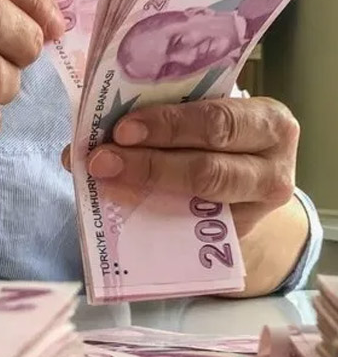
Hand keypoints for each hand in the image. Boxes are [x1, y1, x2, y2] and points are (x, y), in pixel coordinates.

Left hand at [75, 97, 299, 236]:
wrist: (242, 196)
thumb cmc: (211, 145)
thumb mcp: (196, 123)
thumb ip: (155, 121)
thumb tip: (83, 140)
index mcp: (266, 120)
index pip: (217, 119)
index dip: (169, 124)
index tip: (122, 129)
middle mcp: (273, 163)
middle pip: (209, 164)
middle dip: (149, 160)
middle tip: (102, 159)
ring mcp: (259, 207)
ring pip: (203, 196)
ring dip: (146, 186)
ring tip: (105, 180)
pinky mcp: (238, 237)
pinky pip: (192, 231)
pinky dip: (150, 217)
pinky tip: (120, 210)